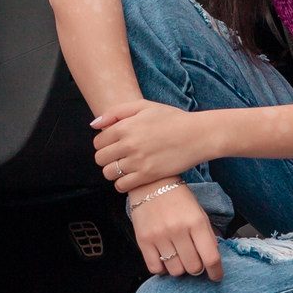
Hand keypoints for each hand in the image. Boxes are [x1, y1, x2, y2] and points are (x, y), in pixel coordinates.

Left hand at [91, 100, 212, 192]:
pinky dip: (122, 183)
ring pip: (109, 173)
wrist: (197, 135)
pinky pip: (122, 186)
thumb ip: (116, 112)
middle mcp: (128, 144)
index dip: (103, 144)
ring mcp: (137, 161)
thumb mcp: (144, 106)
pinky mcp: (147, 175)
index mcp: (125, 126)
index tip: (114, 145)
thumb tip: (94, 125)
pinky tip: (131, 177)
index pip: (98, 142)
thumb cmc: (172, 119)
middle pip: (100, 158)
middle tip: (119, 156)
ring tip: (125, 167)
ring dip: (113, 171)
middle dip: (106, 158)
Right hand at [127, 179, 222, 280]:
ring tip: (178, 256)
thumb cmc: (178, 199)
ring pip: (175, 270)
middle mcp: (178, 230)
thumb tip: (213, 260)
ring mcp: (159, 236)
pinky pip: (155, 268)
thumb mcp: (199, 213)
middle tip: (194, 260)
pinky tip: (165, 258)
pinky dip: (162, 268)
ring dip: (180, 268)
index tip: (216, 276)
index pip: (211, 257)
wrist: (150, 184)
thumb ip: (207, 236)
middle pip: (193, 267)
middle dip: (197, 268)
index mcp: (196, 222)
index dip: (216, 272)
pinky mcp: (143, 240)